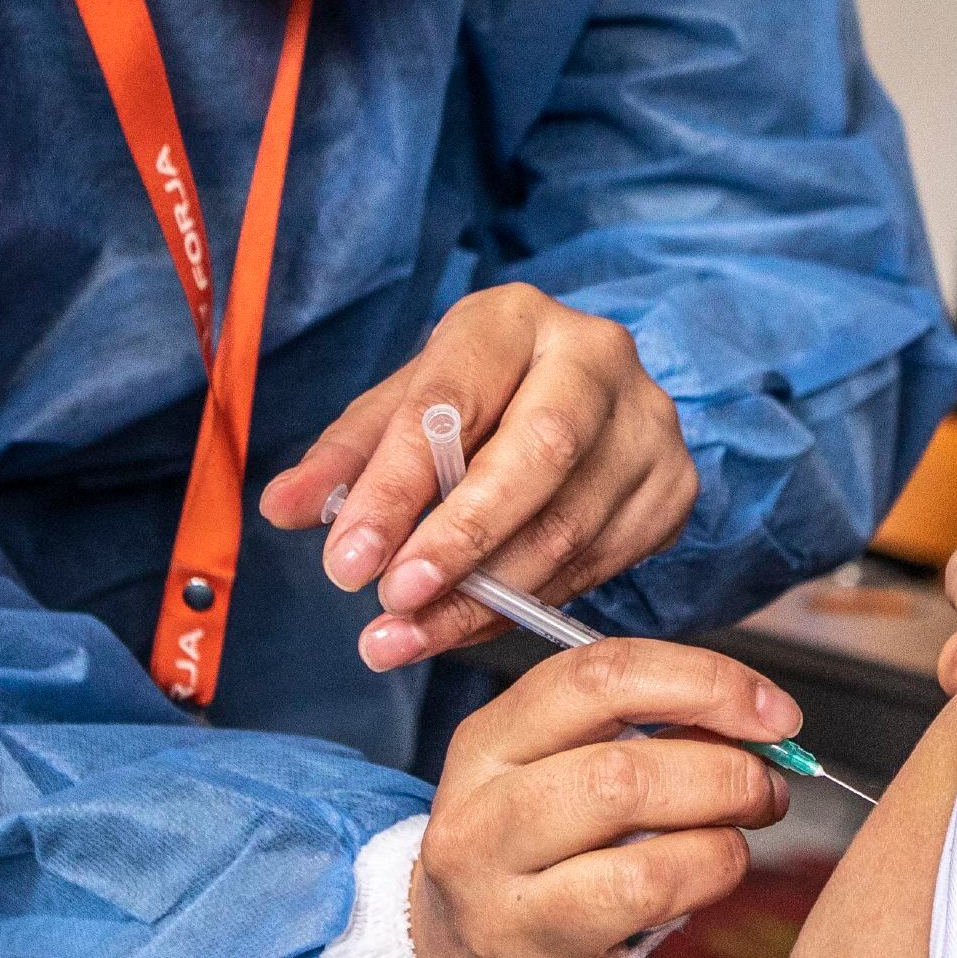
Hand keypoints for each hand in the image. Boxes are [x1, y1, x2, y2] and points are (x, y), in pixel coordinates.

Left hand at [257, 284, 695, 671]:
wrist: (578, 399)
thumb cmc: (474, 403)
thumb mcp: (400, 412)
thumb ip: (345, 460)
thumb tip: (281, 509)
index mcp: (514, 320)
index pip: (452, 401)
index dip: (397, 488)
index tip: (346, 562)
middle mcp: (598, 356)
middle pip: (540, 453)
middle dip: (461, 540)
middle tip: (395, 602)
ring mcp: (650, 423)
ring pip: (573, 525)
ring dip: (487, 597)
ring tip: (410, 637)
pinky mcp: (675, 486)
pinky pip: (604, 564)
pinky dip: (532, 605)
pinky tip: (476, 626)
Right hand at [412, 639, 816, 957]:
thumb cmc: (517, 842)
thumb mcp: (536, 758)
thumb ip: (630, 720)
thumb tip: (757, 718)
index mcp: (483, 753)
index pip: (597, 682)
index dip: (704, 685)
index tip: (774, 713)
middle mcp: (484, 840)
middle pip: (623, 781)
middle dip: (726, 776)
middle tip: (763, 789)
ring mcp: (517, 933)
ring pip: (646, 881)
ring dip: (723, 859)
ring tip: (730, 854)